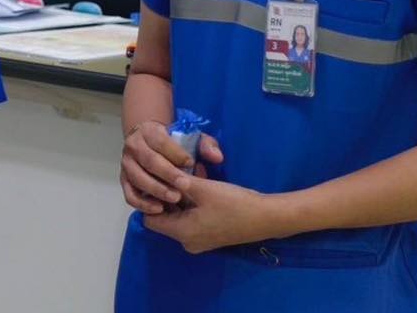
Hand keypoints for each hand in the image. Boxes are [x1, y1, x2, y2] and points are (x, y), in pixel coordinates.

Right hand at [120, 123, 223, 213]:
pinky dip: (142, 203)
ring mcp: (126, 164)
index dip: (175, 153)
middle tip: (185, 186)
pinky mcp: (125, 181)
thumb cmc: (174, 144)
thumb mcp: (192, 138)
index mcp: (148, 132)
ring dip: (156, 190)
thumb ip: (206, 145)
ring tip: (175, 199)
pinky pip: (130, 194)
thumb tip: (216, 157)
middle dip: (168, 174)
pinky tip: (158, 209)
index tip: (191, 163)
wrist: (150, 143)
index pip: (160, 141)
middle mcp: (133, 147)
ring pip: (137, 178)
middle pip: (149, 160)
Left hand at [142, 174, 280, 253]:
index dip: (150, 199)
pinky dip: (191, 204)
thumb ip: (177, 182)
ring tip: (184, 176)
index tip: (155, 180)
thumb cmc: (233, 203)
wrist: (267, 218)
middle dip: (166, 196)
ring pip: (178, 216)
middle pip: (164, 217)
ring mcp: (199, 240)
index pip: (150, 219)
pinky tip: (198, 185)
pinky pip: (191, 219)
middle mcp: (187, 241)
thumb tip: (157, 174)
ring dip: (180, 198)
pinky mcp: (210, 236)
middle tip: (170, 175)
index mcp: (181, 233)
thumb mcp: (202, 189)